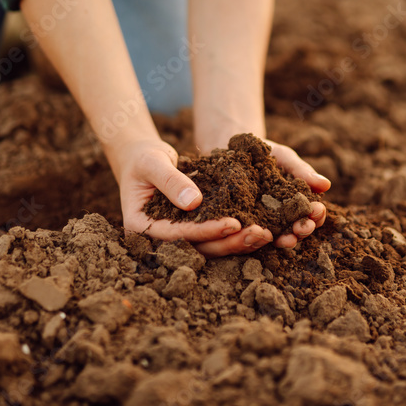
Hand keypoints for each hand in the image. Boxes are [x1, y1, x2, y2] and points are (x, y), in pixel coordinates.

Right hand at [114, 139, 274, 256]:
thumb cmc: (143, 158)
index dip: (204, 230)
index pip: (175, 234)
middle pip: (195, 247)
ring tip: (265, 235)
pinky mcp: (192, 231)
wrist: (143, 159)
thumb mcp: (152, 163)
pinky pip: (214, 237)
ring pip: (208, 247)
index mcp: (140, 226)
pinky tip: (259, 229)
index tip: (232, 224)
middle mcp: (158, 238)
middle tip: (258, 234)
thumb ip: (170, 181)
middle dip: (228, 242)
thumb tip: (194, 202)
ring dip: (237, 243)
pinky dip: (236, 235)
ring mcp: (176, 237)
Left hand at [185, 135, 330, 255]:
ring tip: (286, 240)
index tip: (318, 210)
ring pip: (278, 237)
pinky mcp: (245, 223)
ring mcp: (264, 222)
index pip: (312, 214)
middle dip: (303, 230)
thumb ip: (302, 171)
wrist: (233, 148)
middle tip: (304, 227)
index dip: (317, 214)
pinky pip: (252, 232)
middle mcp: (283, 217)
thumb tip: (327, 185)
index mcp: (297, 202)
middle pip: (297, 230)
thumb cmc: (264, 152)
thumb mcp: (284, 157)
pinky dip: (257, 236)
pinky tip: (258, 234)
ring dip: (285, 240)